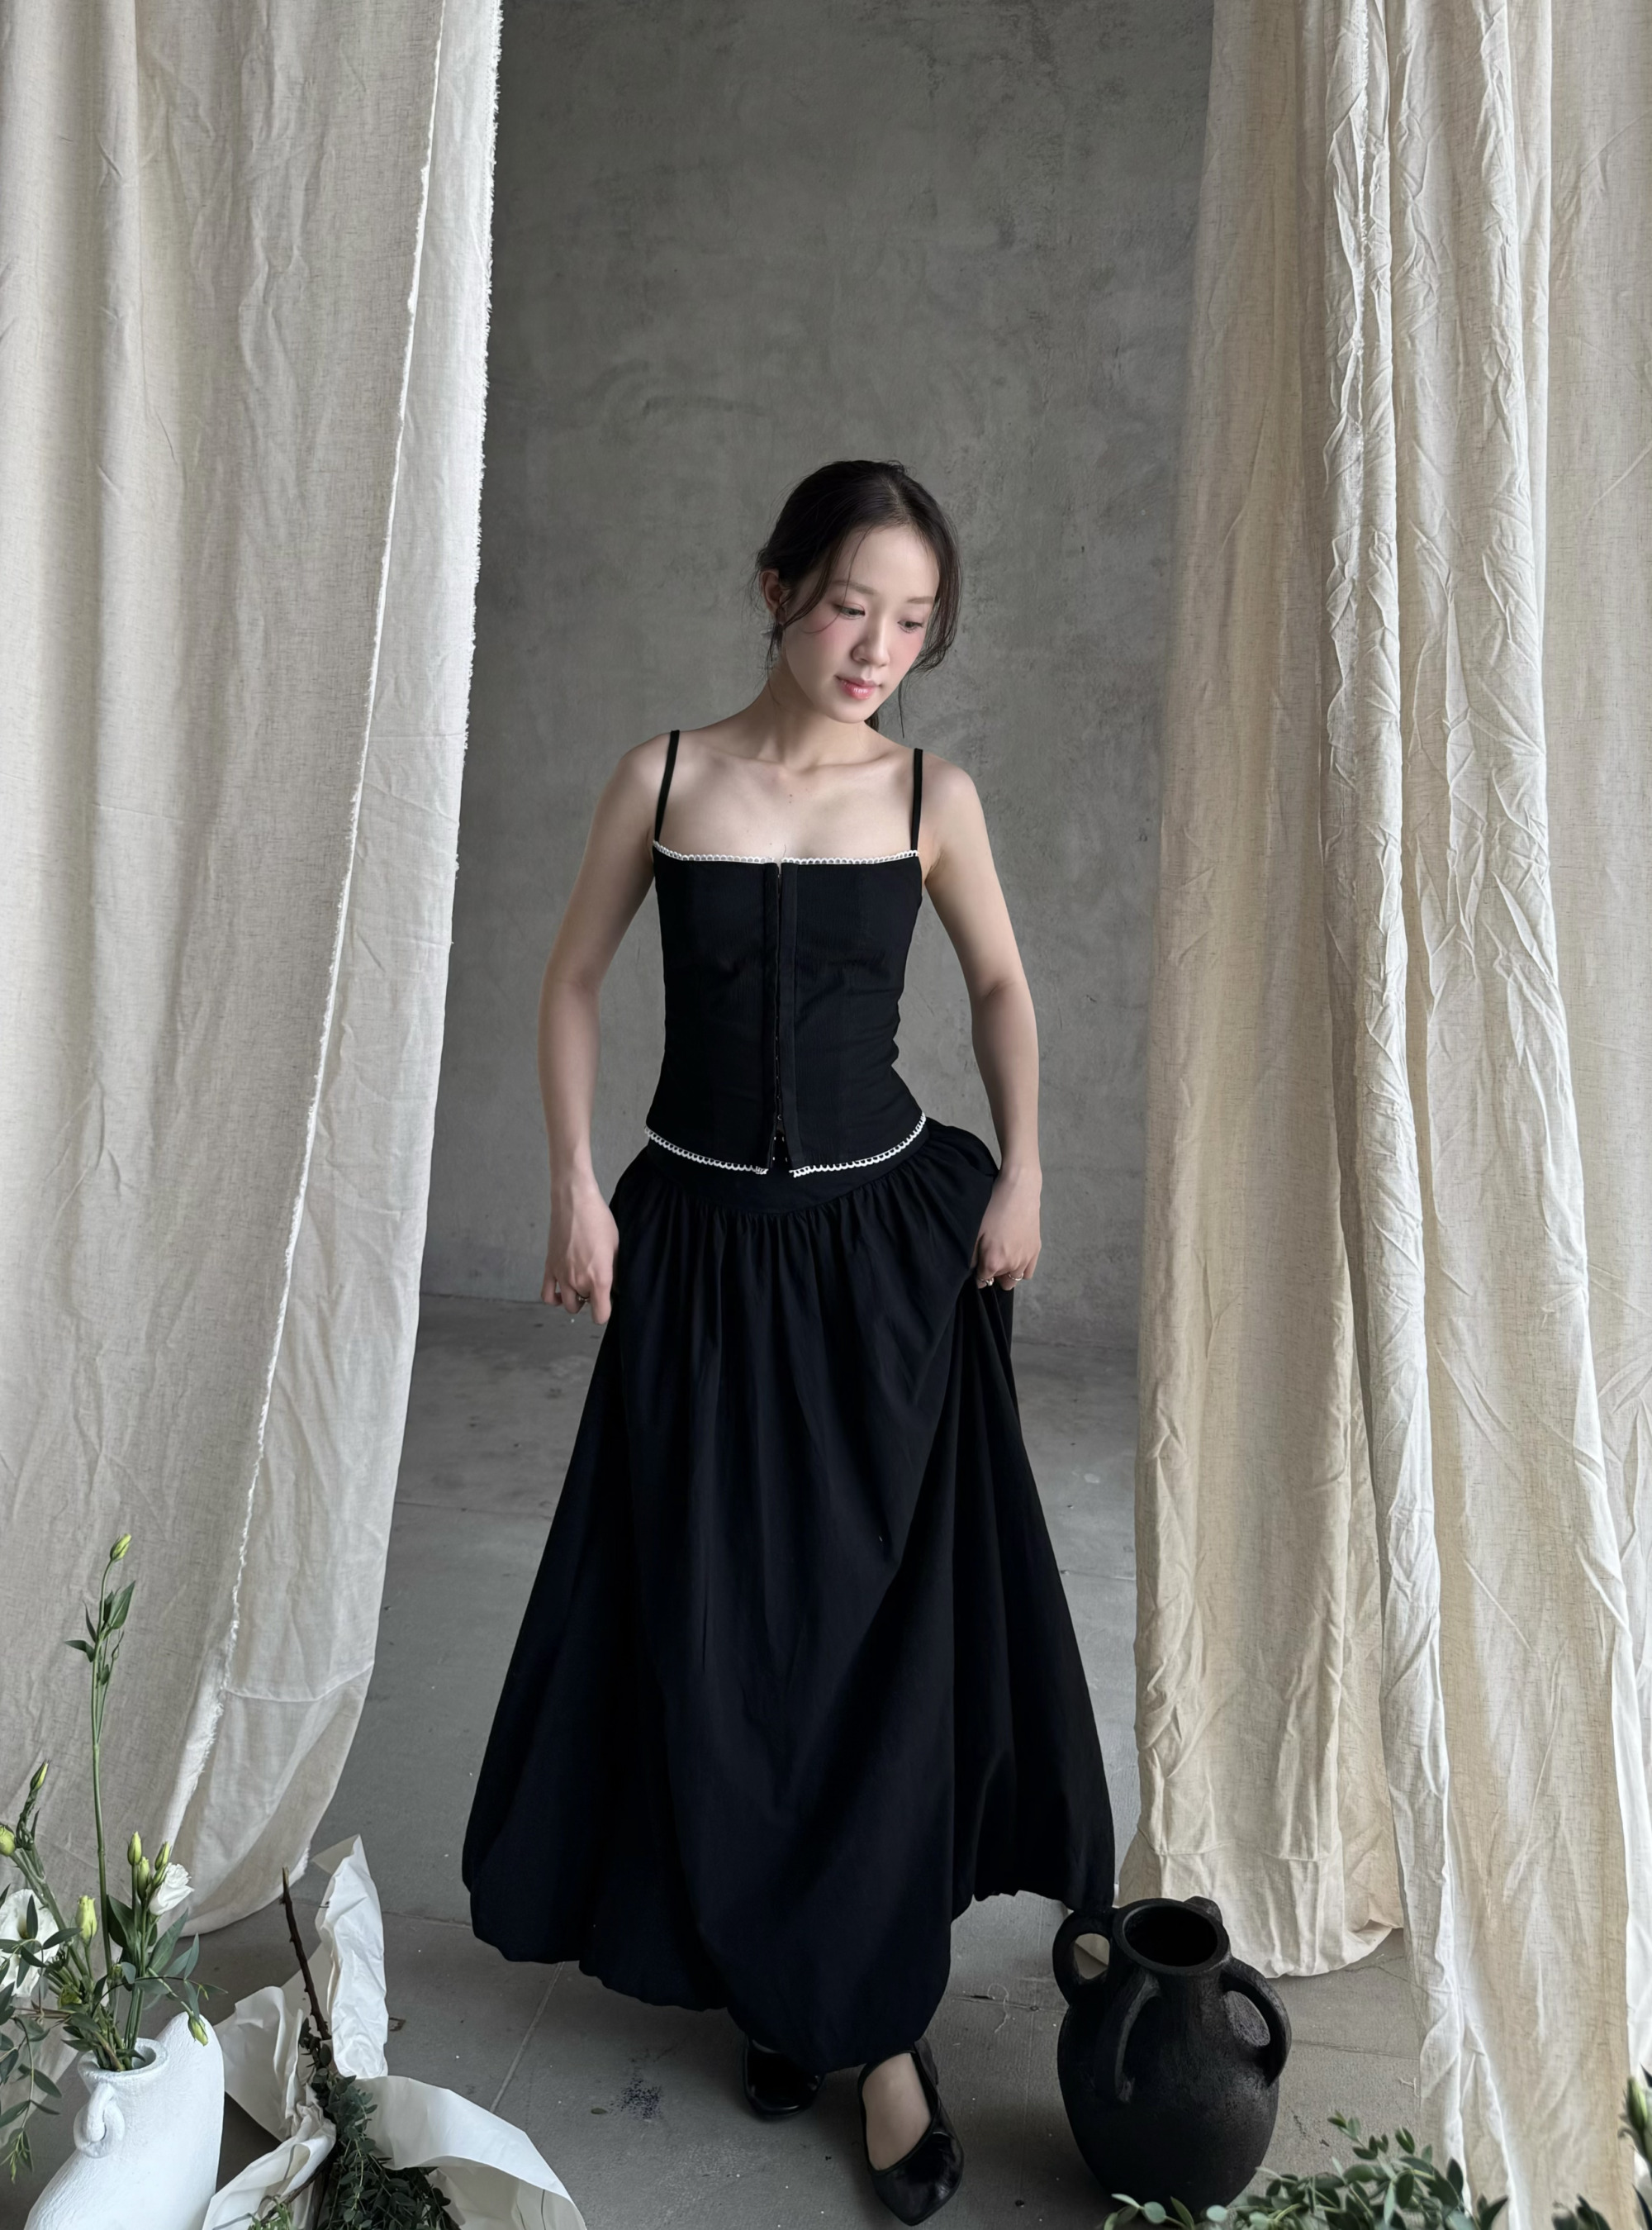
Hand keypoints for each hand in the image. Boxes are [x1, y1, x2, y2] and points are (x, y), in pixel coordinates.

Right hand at [544, 1176, 618, 1323]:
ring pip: (567, 1304)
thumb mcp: (616, 1247)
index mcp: (599, 1278)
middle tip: (597, 1285)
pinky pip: (547, 1295)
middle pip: (585, 1306)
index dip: (605, 1312)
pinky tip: (563, 1290)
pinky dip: (554, 1298)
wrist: (574, 1202)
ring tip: (582, 1286)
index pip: (601, 1315)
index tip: (608, 1302)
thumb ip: (616, 1273)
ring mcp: (561, 1275)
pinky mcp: (549, 1267)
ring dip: (575, 1299)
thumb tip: (616, 1288)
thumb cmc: (598, 1220)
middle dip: (592, 1300)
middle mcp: (578, 1281)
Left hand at [973, 1166, 1040, 1289]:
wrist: (1019, 1191)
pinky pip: (1028, 1272)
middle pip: (999, 1282)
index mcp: (994, 1262)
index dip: (977, 1275)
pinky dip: (1021, 1269)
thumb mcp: (976, 1231)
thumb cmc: (992, 1207)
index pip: (982, 1281)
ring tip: (1002, 1257)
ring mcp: (1026, 1259)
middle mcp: (1012, 1265)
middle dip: (993, 1275)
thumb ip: (972, 1255)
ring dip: (1007, 1272)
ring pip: (1014, 1279)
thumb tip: (973, 1268)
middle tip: (989, 1259)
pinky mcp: (1036, 1250)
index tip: (976, 1266)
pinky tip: (1015, 1256)